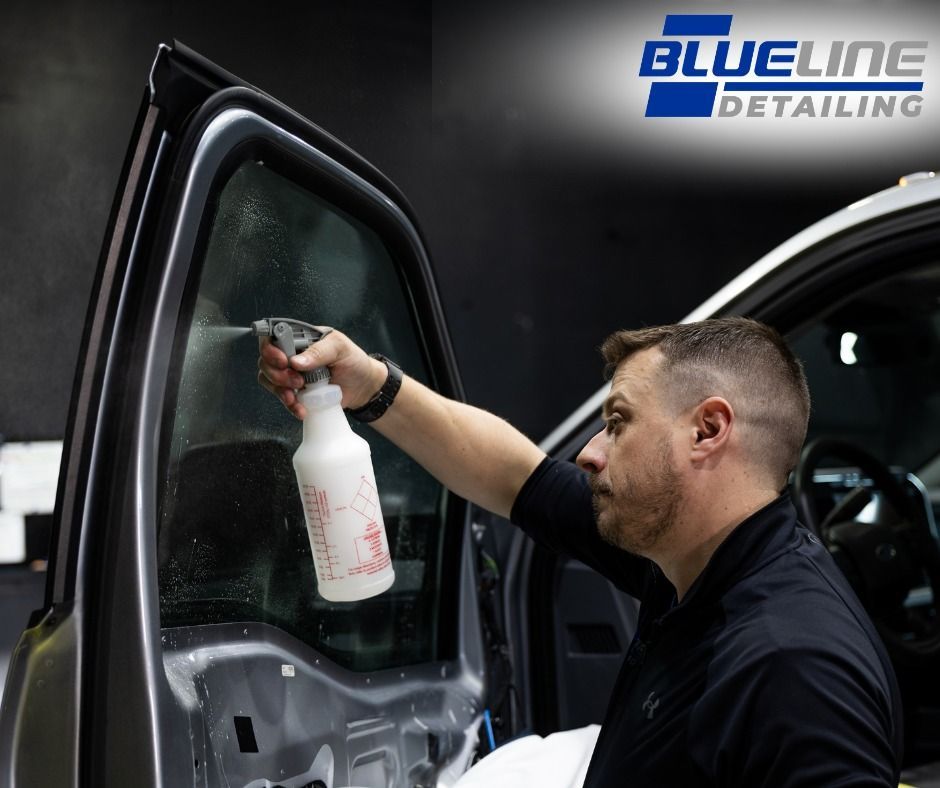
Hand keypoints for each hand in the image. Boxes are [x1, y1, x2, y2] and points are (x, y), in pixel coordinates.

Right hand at [257, 328, 386, 419]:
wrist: (363, 387)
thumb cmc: (354, 362)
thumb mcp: (341, 348)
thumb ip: (319, 351)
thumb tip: (297, 360)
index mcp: (301, 337)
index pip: (273, 336)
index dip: (271, 349)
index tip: (283, 361)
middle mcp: (292, 353)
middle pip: (265, 360)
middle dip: (277, 374)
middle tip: (298, 381)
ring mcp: (291, 372)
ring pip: (268, 379)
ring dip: (279, 390)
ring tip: (297, 397)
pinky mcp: (294, 390)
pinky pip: (280, 396)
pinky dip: (288, 404)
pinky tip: (300, 408)